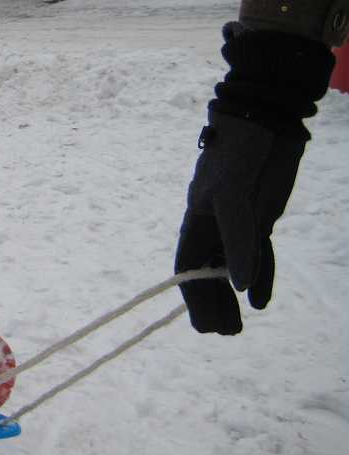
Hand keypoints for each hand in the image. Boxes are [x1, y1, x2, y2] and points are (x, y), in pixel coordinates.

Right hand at [174, 26, 333, 334]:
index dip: (193, 295)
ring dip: (235, 295)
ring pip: (233, 266)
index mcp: (197, 219)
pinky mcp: (262, 217)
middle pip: (209, 271)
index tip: (203, 324)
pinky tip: (259, 301)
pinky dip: (260, 277)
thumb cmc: (240, 152)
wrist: (266, 120)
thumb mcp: (236, 196)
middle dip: (214, 303)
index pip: (189, 266)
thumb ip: (239, 241)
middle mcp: (214, 224)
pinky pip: (259, 254)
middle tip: (225, 334)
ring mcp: (239, 222)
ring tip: (239, 325)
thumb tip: (239, 286)